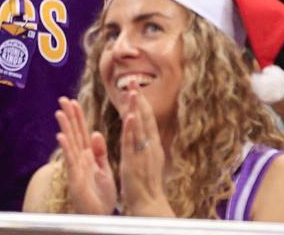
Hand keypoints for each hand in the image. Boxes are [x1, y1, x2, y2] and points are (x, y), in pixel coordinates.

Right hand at [55, 97, 116, 215]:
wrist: (101, 216)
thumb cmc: (102, 195)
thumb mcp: (104, 170)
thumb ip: (100, 152)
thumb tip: (96, 132)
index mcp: (89, 156)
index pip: (83, 132)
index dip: (78, 117)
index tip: (74, 101)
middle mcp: (80, 159)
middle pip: (74, 134)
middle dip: (69, 116)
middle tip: (62, 99)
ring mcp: (76, 168)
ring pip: (70, 144)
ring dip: (65, 128)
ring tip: (59, 112)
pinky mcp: (75, 178)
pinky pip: (71, 161)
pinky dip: (66, 148)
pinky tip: (61, 137)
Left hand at [118, 85, 170, 216]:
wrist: (149, 203)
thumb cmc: (147, 184)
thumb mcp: (148, 159)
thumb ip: (145, 144)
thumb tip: (142, 131)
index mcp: (152, 145)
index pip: (147, 119)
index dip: (141, 102)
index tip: (135, 87)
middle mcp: (150, 146)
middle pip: (145, 118)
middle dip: (138, 98)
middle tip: (132, 80)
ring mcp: (142, 153)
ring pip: (139, 126)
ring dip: (136, 108)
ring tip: (132, 91)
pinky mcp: (133, 162)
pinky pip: (132, 142)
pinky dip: (132, 128)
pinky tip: (131, 116)